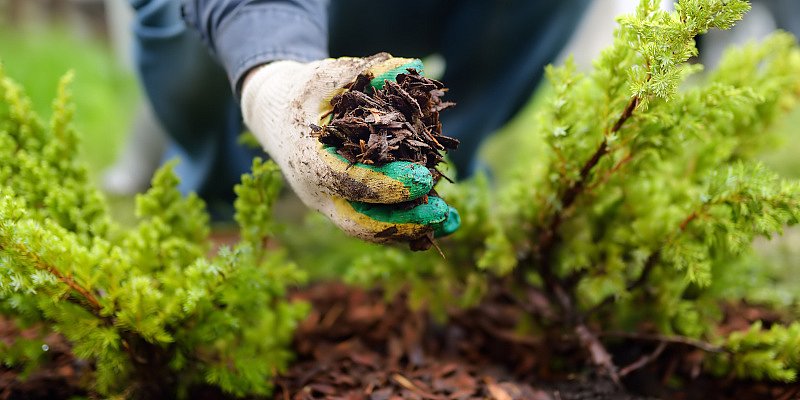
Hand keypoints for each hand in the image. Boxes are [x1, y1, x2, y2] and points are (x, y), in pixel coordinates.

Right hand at [241, 53, 459, 243]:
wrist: (274, 115)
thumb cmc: (303, 91)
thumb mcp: (328, 74)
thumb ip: (368, 71)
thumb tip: (412, 66)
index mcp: (308, 159)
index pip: (349, 181)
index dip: (388, 184)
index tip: (424, 179)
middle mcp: (316, 191)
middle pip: (360, 221)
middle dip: (403, 222)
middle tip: (442, 212)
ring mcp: (328, 204)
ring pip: (369, 229)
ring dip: (411, 229)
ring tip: (451, 222)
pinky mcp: (342, 206)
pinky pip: (375, 223)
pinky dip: (406, 225)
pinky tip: (441, 221)